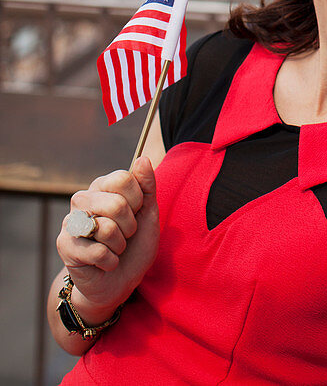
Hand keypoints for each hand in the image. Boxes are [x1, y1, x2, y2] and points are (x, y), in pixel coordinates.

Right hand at [56, 156, 158, 319]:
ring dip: (120, 245)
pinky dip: (111, 261)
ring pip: (106, 228)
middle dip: (130, 226)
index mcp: (102, 186)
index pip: (123, 178)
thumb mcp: (148, 213)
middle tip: (125, 235)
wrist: (121, 281)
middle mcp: (83, 199)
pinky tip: (105, 263)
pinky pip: (98, 252)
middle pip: (116, 204)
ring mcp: (71, 222)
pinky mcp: (65, 246)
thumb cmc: (135, 244)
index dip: (137, 199)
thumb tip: (142, 158)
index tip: (136, 212)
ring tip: (114, 248)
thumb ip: (147, 185)